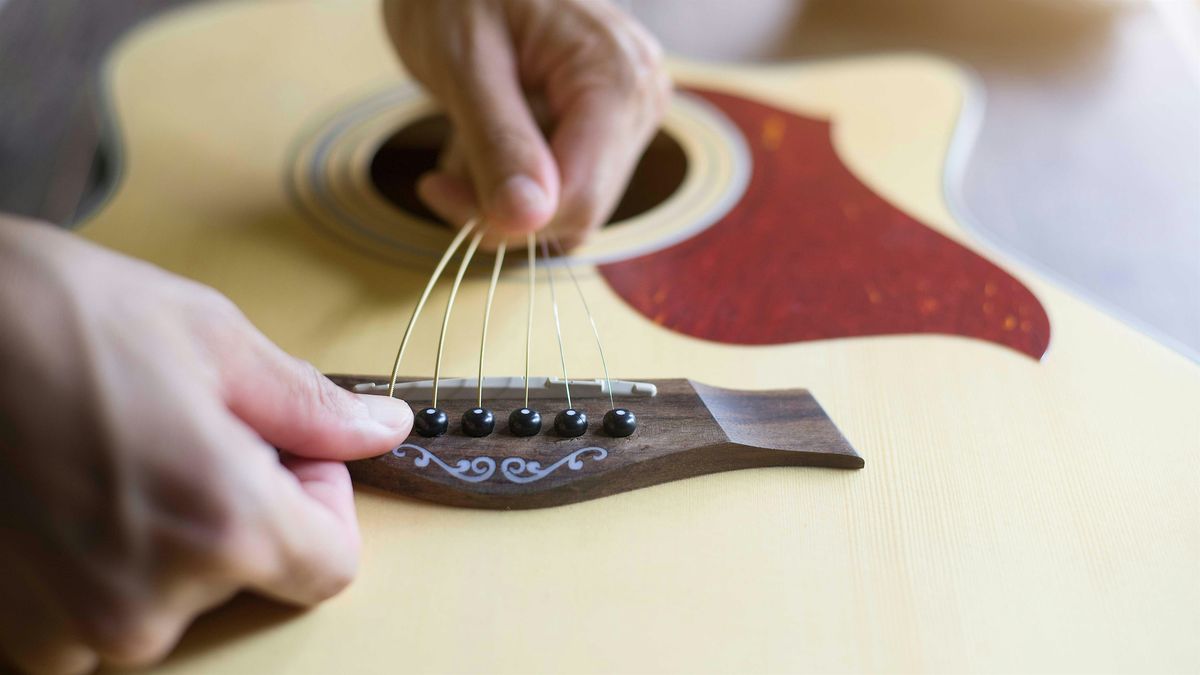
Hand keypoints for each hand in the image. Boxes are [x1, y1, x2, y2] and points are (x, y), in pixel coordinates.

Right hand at [0, 218, 412, 672]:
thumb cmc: (60, 317)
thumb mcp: (212, 340)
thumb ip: (312, 408)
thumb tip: (384, 430)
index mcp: (224, 527)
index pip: (331, 566)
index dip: (318, 503)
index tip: (278, 451)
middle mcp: (151, 604)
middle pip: (248, 576)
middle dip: (237, 507)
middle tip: (179, 430)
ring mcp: (72, 629)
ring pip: (171, 598)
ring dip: (164, 537)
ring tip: (113, 453)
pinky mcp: (15, 633)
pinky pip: (97, 614)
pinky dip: (99, 563)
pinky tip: (67, 492)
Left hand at [385, 0, 670, 248]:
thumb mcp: (463, 61)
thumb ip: (498, 142)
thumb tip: (527, 219)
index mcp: (617, 74)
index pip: (581, 198)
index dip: (508, 219)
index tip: (437, 190)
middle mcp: (640, 97)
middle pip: (579, 208)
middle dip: (502, 204)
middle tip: (441, 170)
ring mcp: (630, 113)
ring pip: (569, 205)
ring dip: (503, 189)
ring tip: (468, 130)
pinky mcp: (610, 125)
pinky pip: (566, 186)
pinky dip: (516, 177)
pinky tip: (489, 134)